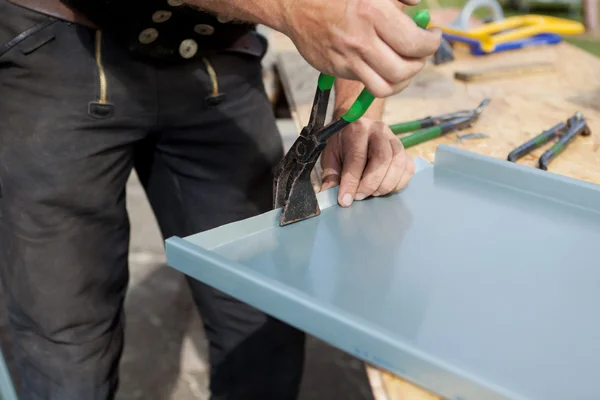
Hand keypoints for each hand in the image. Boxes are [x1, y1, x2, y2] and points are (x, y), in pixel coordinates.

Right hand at [280, 0, 440, 97]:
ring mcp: (348, 58)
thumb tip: (419, 7)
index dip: (431, 44)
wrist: (295, 4)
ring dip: (403, 79)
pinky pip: (368, 86)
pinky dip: (383, 83)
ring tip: (405, 66)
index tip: (433, 36)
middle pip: (405, 68)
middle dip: (419, 62)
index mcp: (373, 12)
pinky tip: (386, 70)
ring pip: (388, 85)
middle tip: (420, 52)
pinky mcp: (338, 69)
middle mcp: (362, 40)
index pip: (415, 43)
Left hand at [319, 118, 415, 206]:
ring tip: (372, 194)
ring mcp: (395, 139)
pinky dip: (397, 183)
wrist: (357, 127)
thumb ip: (330, 174)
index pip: (357, 157)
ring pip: (398, 164)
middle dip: (370, 184)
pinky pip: (408, 169)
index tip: (345, 200)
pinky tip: (384, 189)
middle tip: (359, 197)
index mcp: (357, 129)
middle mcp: (379, 130)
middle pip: (382, 159)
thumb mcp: (331, 155)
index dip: (351, 181)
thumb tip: (328, 194)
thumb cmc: (343, 144)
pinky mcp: (405, 150)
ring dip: (385, 185)